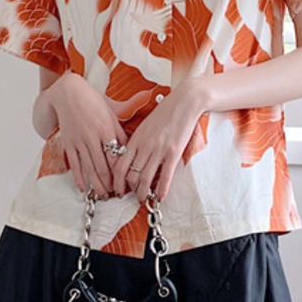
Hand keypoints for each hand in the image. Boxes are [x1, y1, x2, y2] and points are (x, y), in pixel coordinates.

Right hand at [45, 73, 126, 196]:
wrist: (69, 92)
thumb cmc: (94, 102)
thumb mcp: (112, 113)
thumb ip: (121, 132)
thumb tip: (132, 149)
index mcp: (107, 129)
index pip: (116, 157)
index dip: (122, 173)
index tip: (127, 183)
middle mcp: (92, 136)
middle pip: (103, 167)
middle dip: (110, 184)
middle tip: (116, 195)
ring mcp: (79, 141)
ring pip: (89, 168)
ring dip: (96, 185)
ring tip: (103, 196)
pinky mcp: (68, 143)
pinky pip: (74, 164)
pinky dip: (78, 178)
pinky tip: (83, 188)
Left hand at [110, 81, 206, 202]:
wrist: (185, 101)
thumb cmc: (166, 112)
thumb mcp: (146, 125)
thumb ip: (138, 141)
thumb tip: (132, 156)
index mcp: (135, 139)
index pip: (119, 165)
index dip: (116, 181)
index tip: (118, 189)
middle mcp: (144, 146)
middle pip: (131, 175)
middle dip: (129, 190)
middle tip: (132, 197)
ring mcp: (158, 150)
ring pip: (145, 179)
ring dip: (143, 193)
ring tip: (144, 199)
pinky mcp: (173, 153)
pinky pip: (165, 177)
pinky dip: (161, 190)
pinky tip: (160, 197)